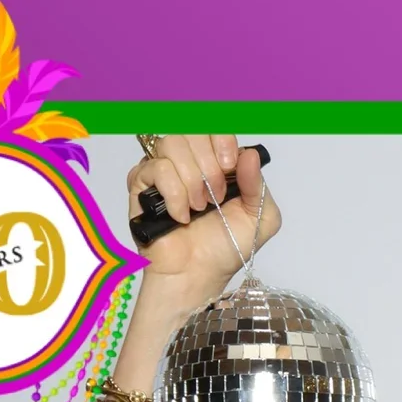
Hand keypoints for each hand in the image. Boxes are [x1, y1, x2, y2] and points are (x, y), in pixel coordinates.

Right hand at [126, 134, 279, 291]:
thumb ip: (259, 186)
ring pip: (172, 144)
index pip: (213, 125)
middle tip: (215, 197)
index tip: (229, 167)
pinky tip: (180, 216)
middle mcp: (189, 159)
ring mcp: (163, 169)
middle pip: (191, 129)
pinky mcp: (142, 184)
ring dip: (191, 181)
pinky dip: (174, 195)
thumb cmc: (224, 250)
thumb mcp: (259, 220)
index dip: (222, 140)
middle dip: (209, 166)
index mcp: (216, 159)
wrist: (198, 276)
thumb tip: (251, 154)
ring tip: (198, 209)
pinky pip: (156, 168)